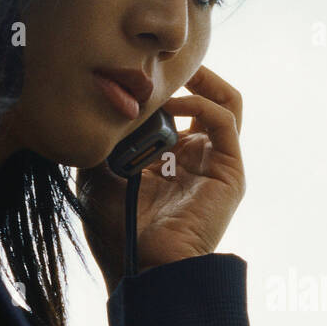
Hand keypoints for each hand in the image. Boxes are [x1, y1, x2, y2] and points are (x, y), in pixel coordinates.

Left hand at [76, 64, 244, 292]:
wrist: (144, 267)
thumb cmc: (119, 232)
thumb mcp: (96, 176)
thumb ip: (102, 141)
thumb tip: (98, 103)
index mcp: (169, 161)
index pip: (175, 109)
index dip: (158, 87)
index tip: (131, 69)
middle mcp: (196, 159)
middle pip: (204, 99)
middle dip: (185, 74)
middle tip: (156, 58)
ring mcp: (216, 164)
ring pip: (224, 102)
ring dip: (201, 79)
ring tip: (174, 69)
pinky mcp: (230, 171)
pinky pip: (225, 120)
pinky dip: (202, 102)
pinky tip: (175, 104)